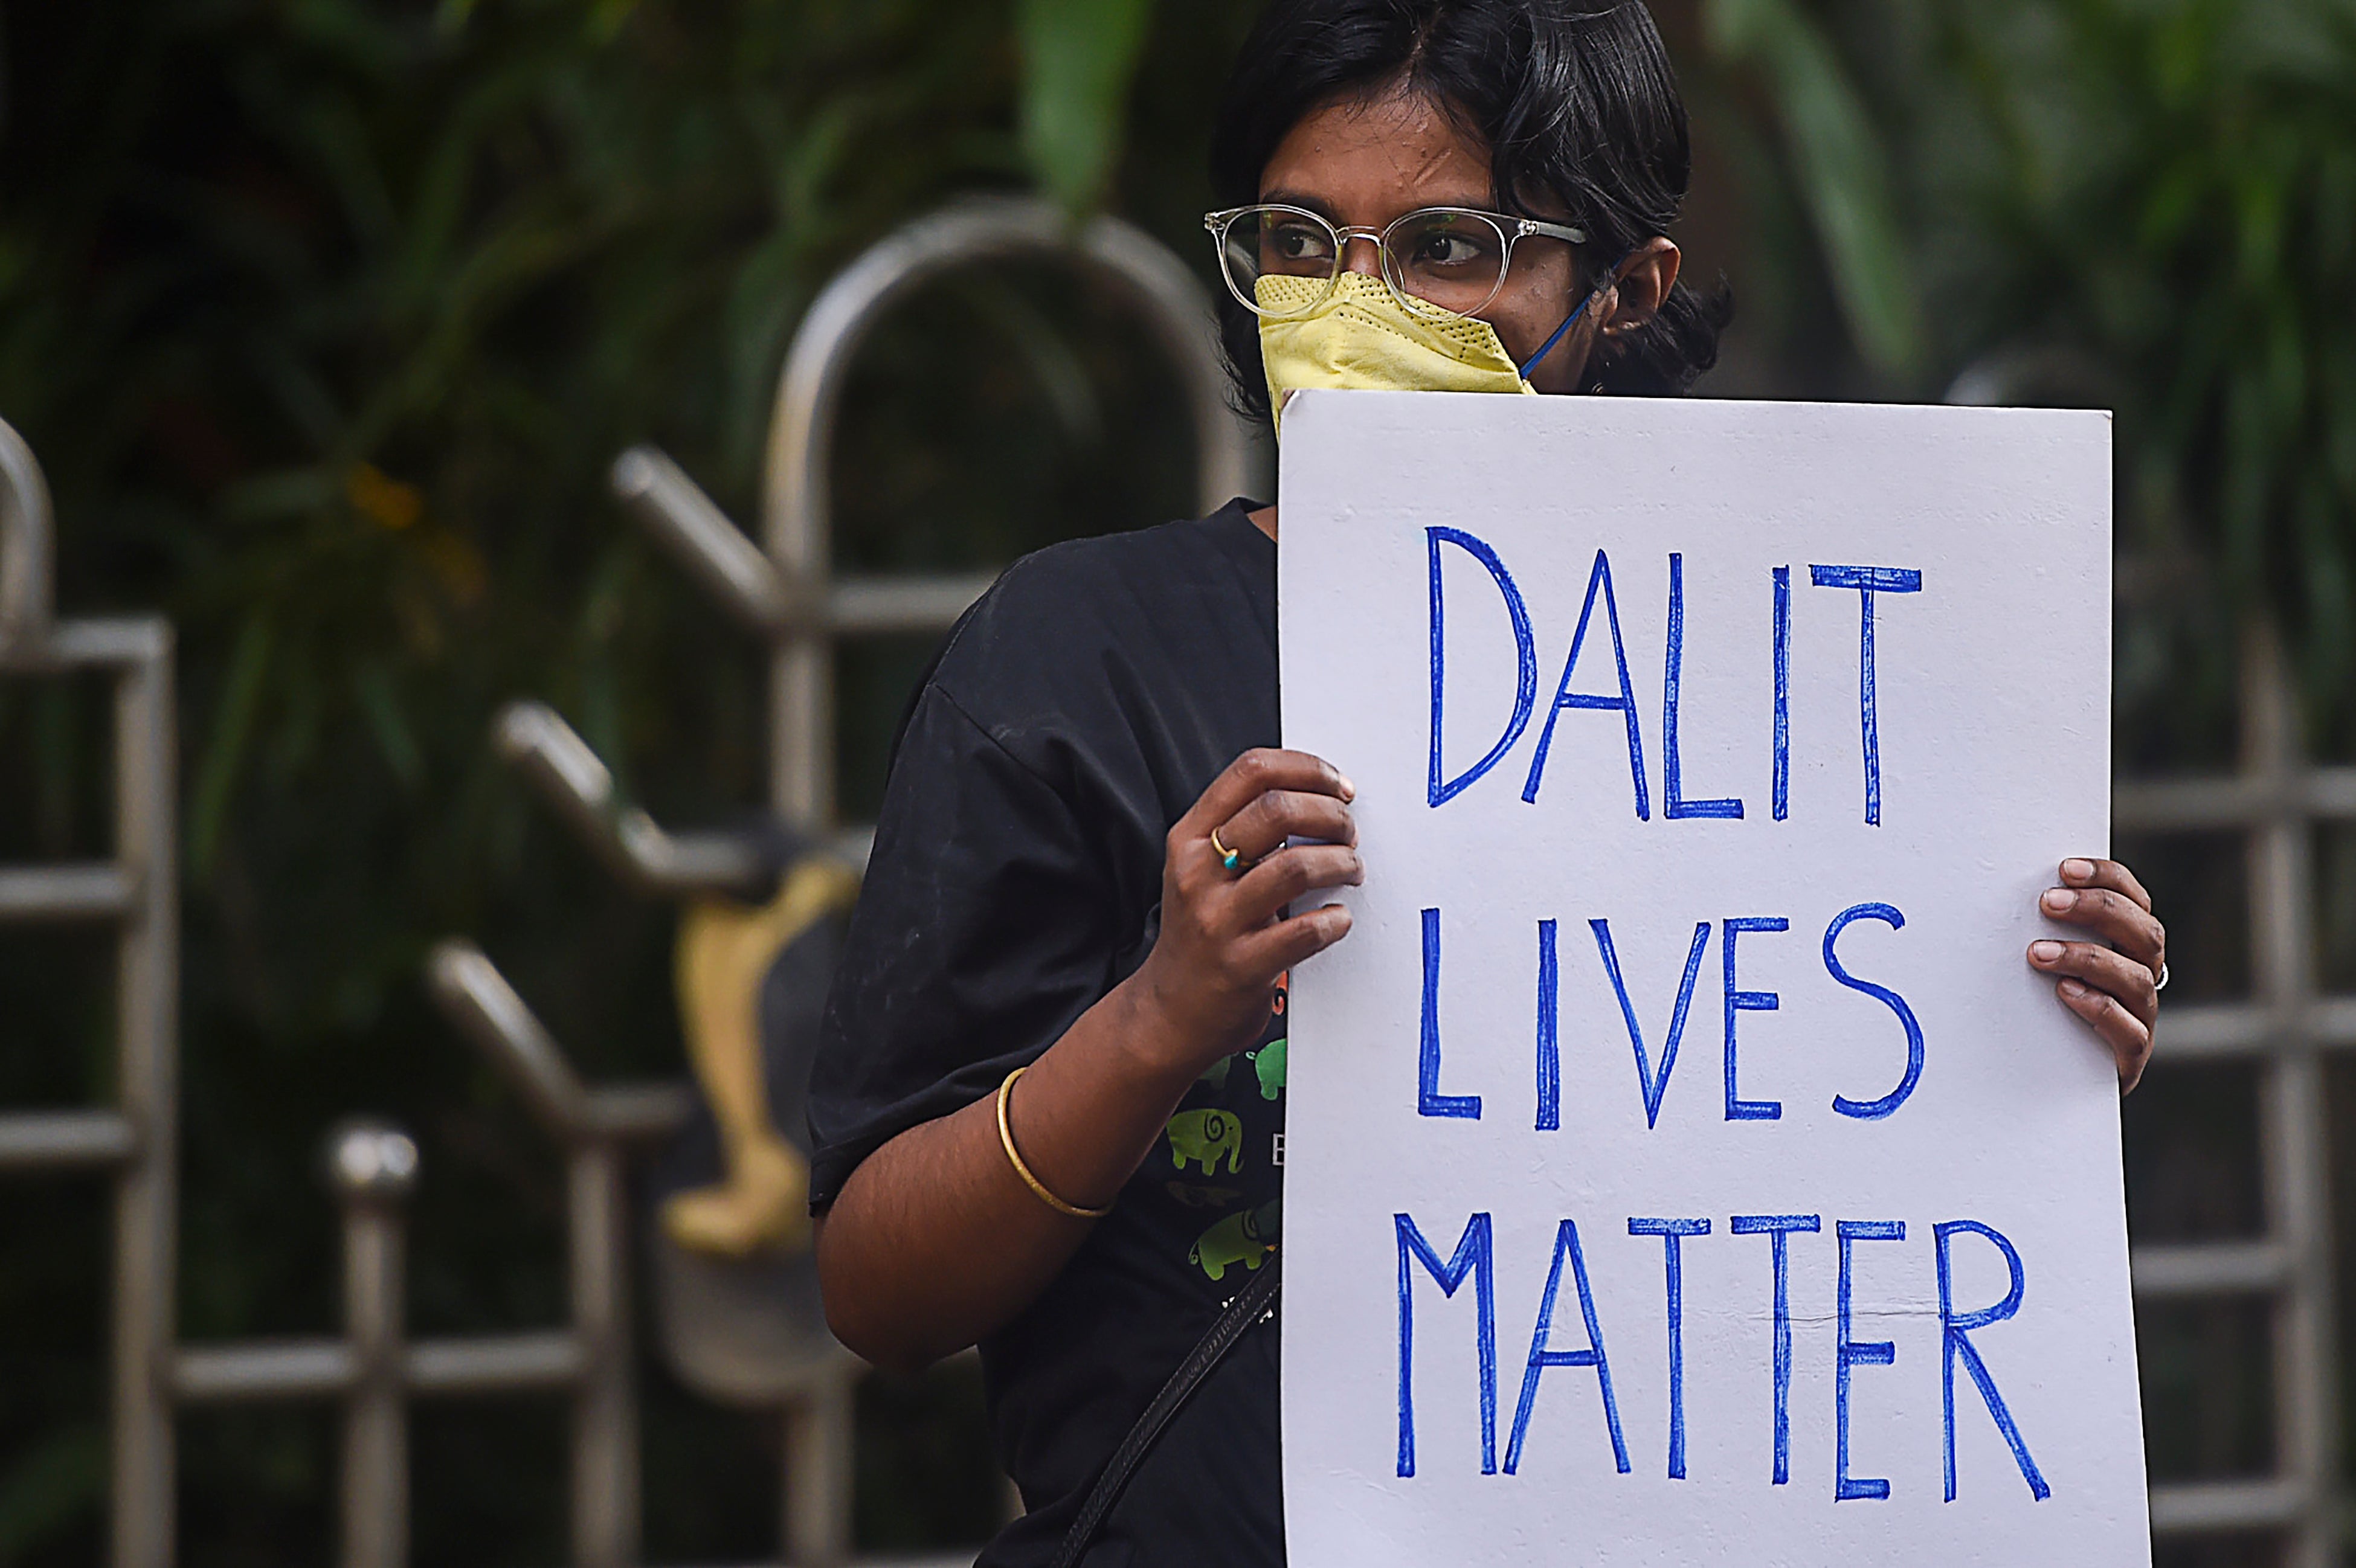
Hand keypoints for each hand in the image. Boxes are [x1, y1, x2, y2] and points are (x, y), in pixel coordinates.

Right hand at [1128, 748, 1361, 1077]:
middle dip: (1330, 814)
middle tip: (1348, 832)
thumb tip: (1319, 797)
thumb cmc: (1200, 933)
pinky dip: (1335, 920)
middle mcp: (1197, 872)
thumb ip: (1245, 831)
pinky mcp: (1241, 965)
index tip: (1338, 785)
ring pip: (1295, 866)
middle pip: (1277, 809)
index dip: (1306, 768)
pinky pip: (1305, 932)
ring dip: (1340, 862)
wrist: (1169, 1012)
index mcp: (1190, 837)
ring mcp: (1217, 919)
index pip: (1250, 771)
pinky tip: (1338, 919)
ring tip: (1350, 871)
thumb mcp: (1201, 868)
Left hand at [2027, 858, 2164, 1092]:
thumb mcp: (2049, 957)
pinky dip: (2099, 1007)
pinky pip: (2129, 1030)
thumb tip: (2000, 883)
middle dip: (2098, 910)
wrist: (2059, 1074)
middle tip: (2047, 903)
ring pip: (2137, 978)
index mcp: (2129, 944)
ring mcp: (2141, 1015)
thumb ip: (2045, 927)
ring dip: (2087, 958)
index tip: (2064, 870)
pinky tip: (2065, 993)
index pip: (2134, 900)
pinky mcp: (2130, 1053)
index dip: (2108, 878)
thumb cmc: (2048, 1002)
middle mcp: (2142, 974)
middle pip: (2145, 933)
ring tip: (2039, 953)